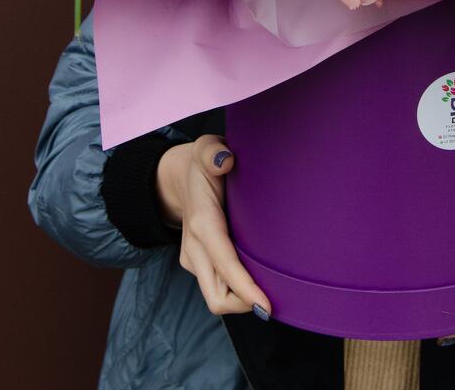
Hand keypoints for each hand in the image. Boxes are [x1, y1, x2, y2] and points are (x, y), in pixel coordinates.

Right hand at [156, 135, 271, 318]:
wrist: (179, 177)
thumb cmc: (202, 163)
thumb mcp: (206, 147)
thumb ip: (213, 151)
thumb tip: (226, 161)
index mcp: (202, 223)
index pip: (225, 264)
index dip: (245, 288)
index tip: (266, 306)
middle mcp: (194, 247)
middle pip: (217, 297)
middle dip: (245, 304)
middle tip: (275, 295)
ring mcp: (193, 258)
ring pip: (217, 296)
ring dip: (242, 298)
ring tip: (270, 284)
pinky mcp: (196, 263)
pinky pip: (218, 285)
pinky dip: (236, 287)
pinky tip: (256, 271)